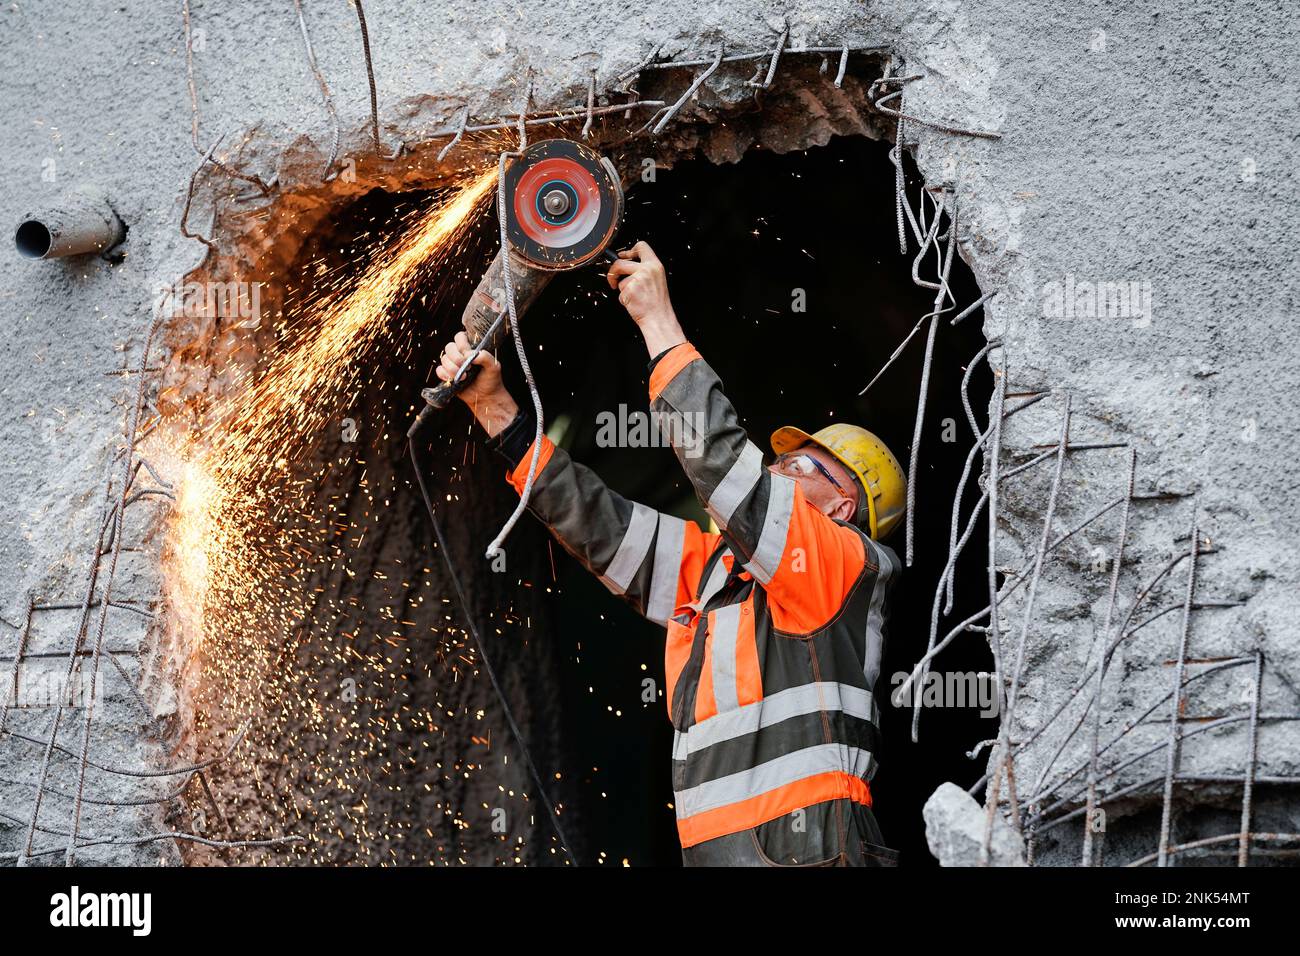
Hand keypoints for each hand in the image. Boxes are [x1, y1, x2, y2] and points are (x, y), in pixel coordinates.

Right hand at [434, 331, 517, 435]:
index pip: (460, 337)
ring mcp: (453, 364)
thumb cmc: (491, 380)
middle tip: (467, 368)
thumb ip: (486, 356)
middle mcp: (460, 354)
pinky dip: (445, 375)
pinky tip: (454, 380)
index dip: (462, 345)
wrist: (486, 397)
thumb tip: (469, 354)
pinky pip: (439, 370)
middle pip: (449, 347)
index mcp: (471, 348)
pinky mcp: (447, 375)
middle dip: (456, 358)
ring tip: (464, 377)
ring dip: (452, 369)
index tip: (468, 355)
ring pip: (444, 359)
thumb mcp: (494, 366)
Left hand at [606, 241, 686, 355]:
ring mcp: (637, 279)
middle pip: (620, 262)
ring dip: (621, 287)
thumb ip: (645, 269)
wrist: (659, 318)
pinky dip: (623, 299)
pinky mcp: (629, 289)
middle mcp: (647, 269)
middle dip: (613, 271)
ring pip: (620, 278)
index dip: (628, 251)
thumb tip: (626, 263)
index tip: (623, 257)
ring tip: (632, 296)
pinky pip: (620, 292)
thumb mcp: (657, 279)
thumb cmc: (657, 303)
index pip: (641, 246)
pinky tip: (633, 302)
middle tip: (614, 278)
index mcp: (655, 265)